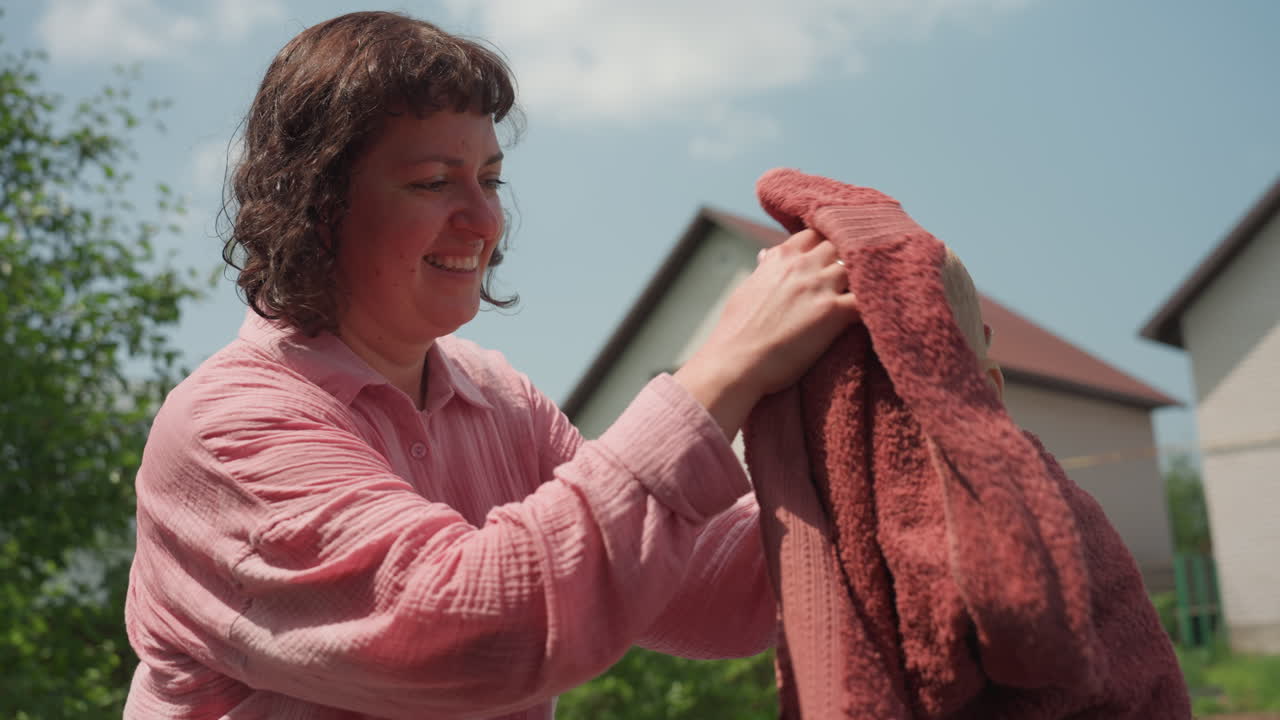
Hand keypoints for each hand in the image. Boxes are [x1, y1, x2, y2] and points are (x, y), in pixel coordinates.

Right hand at [674, 229, 858, 437]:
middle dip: (852, 255)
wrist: (736, 361)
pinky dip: (877, 301)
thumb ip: (765, 270)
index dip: (829, 242)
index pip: (816, 233)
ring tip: (878, 288)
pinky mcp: (834, 313)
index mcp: (781, 257)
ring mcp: (820, 286)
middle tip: (862, 271)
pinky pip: (867, 298)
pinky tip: (883, 310)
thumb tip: (765, 257)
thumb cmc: (737, 331)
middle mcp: (803, 265)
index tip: (836, 254)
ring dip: (867, 276)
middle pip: (842, 244)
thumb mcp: (748, 289)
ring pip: (859, 265)